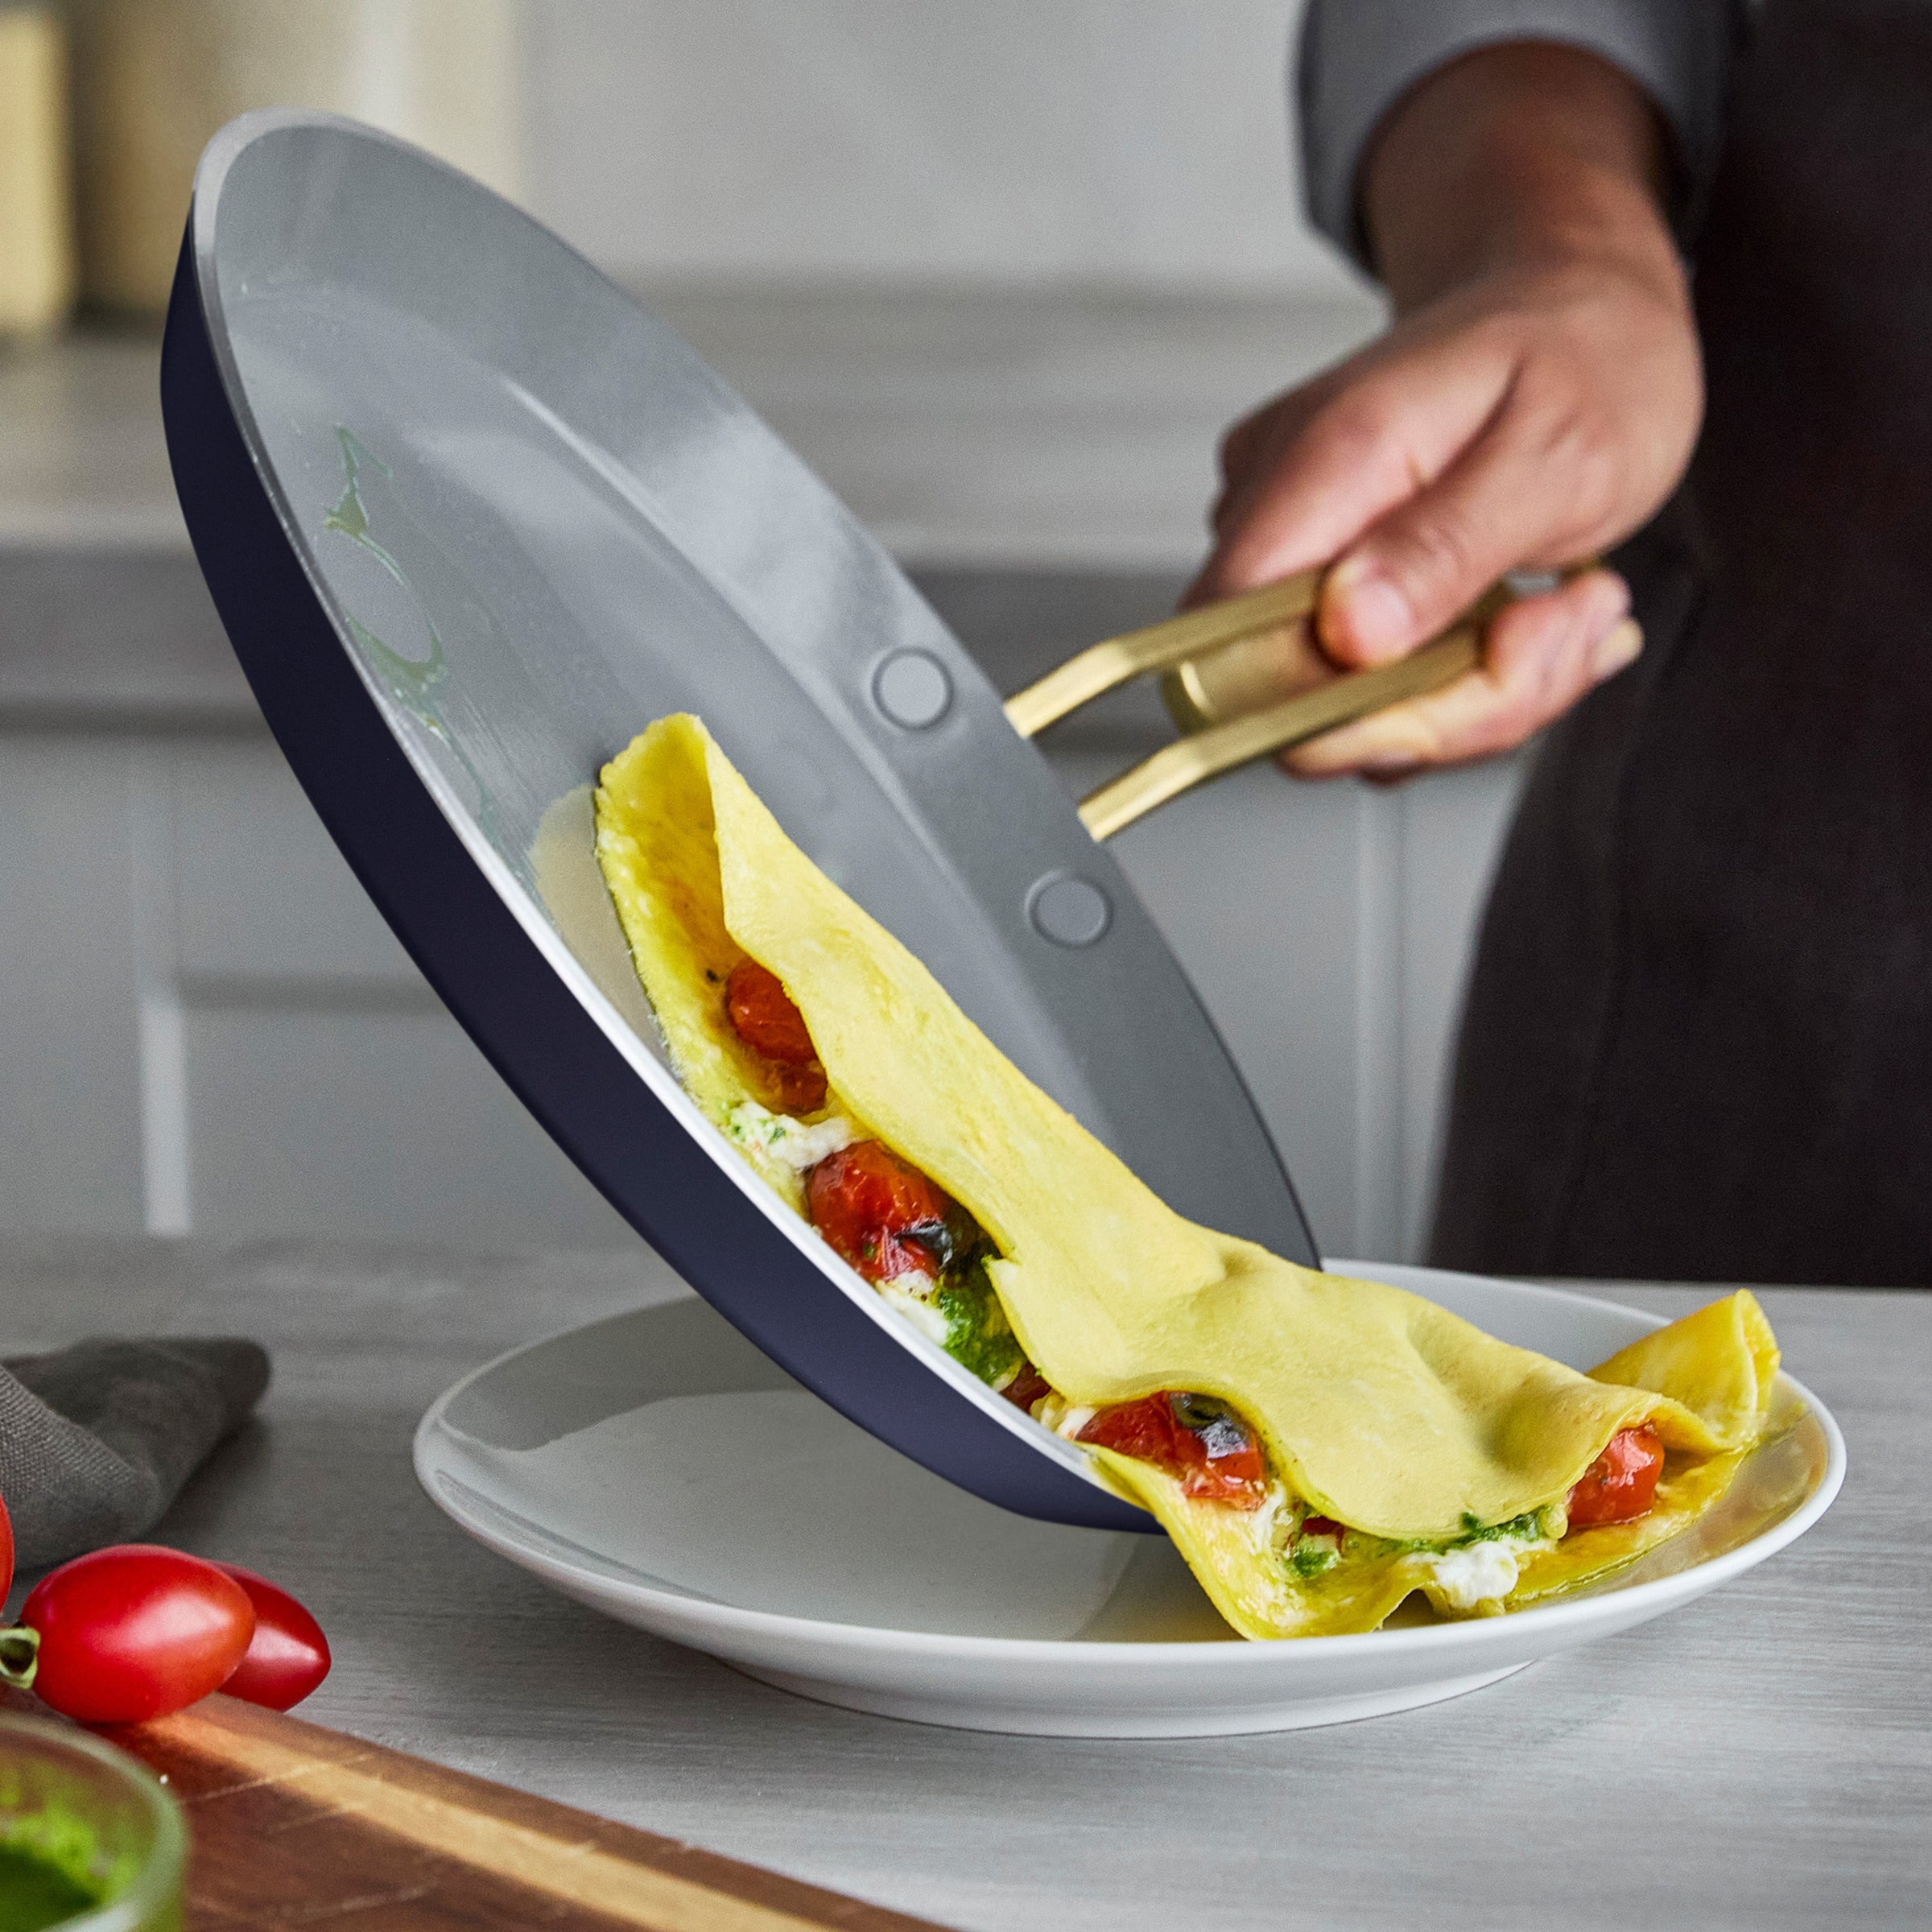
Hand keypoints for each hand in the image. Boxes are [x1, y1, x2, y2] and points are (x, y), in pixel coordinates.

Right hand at [1191, 45, 1703, 778]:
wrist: (1581, 307)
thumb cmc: (1583, 357)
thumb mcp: (1560, 452)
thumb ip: (1446, 546)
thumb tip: (1349, 636)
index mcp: (1327, 460)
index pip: (1229, 641)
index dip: (1336, 710)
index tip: (1482, 675)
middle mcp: (1280, 509)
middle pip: (1296, 701)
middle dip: (1451, 709)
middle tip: (1566, 628)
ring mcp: (1295, 552)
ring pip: (1346, 713)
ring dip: (1478, 698)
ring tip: (1571, 610)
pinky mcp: (1321, 589)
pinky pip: (1376, 695)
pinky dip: (1468, 685)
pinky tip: (1534, 618)